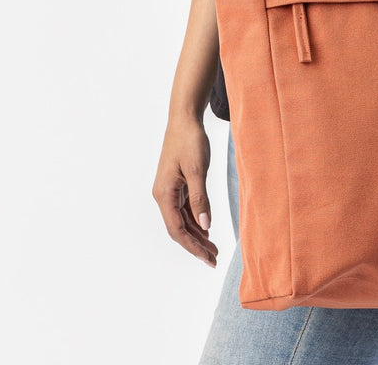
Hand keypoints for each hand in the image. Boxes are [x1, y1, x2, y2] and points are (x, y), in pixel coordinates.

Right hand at [152, 117, 218, 267]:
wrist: (185, 118)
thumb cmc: (190, 140)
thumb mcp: (197, 169)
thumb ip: (200, 198)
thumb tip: (205, 225)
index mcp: (164, 194)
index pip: (178, 230)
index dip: (193, 247)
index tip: (208, 259)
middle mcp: (163, 195)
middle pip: (179, 229)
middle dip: (196, 245)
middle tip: (214, 259)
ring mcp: (169, 190)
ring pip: (183, 220)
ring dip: (197, 234)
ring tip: (214, 248)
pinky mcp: (177, 184)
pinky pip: (185, 208)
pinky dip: (196, 220)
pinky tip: (207, 228)